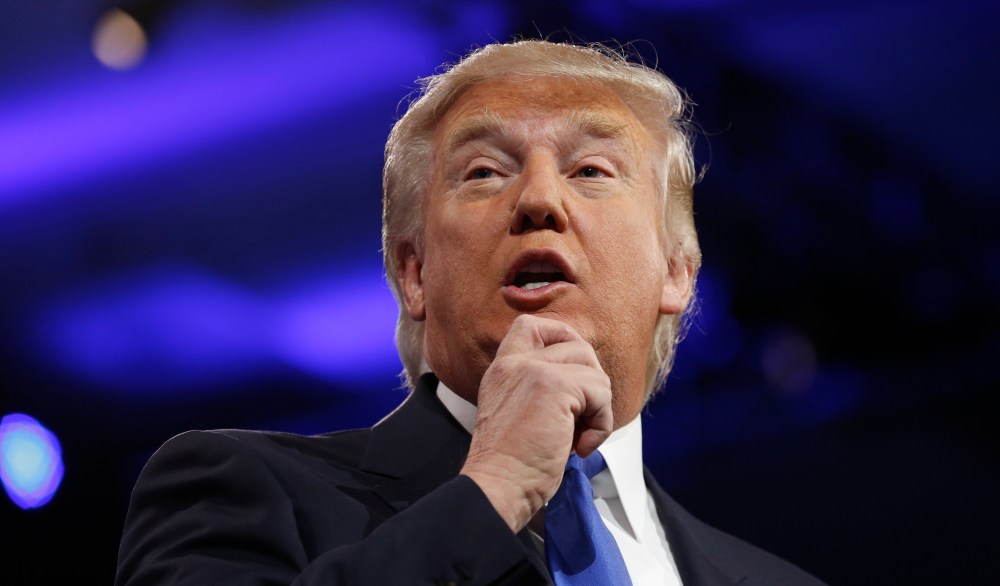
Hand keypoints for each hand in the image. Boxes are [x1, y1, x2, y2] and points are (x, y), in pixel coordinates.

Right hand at [460, 314, 613, 531]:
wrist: (498, 486)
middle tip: (578, 420)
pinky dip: (601, 423)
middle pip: (576, 345)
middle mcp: (514, 363)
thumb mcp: (517, 413)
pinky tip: (581, 446)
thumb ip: (539, 389)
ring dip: (597, 407)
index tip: (572, 374)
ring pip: (593, 370)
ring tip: (579, 436)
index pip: (531, 325)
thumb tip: (586, 383)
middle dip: (591, 383)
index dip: (562, 338)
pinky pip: (600, 391)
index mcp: (503, 369)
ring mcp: (533, 370)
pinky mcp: (553, 386)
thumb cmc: (511, 465)